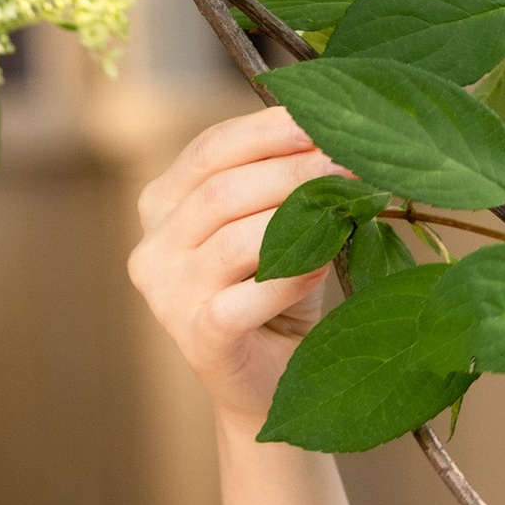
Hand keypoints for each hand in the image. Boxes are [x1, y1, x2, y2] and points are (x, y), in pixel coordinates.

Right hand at [129, 106, 336, 426]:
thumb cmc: (276, 293)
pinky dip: (290, 278)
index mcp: (163, 205)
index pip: (209, 150)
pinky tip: (324, 265)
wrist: (271, 382)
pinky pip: (243, 298)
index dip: (266, 132)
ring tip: (350, 204)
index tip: (321, 121)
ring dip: (299, 217)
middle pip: (221, 190)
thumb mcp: (279, 227)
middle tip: (349, 162)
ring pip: (233, 240)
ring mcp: (168, 295)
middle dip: (293, 171)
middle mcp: (154, 246)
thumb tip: (338, 137)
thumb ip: (287, 184)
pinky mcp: (196, 338)